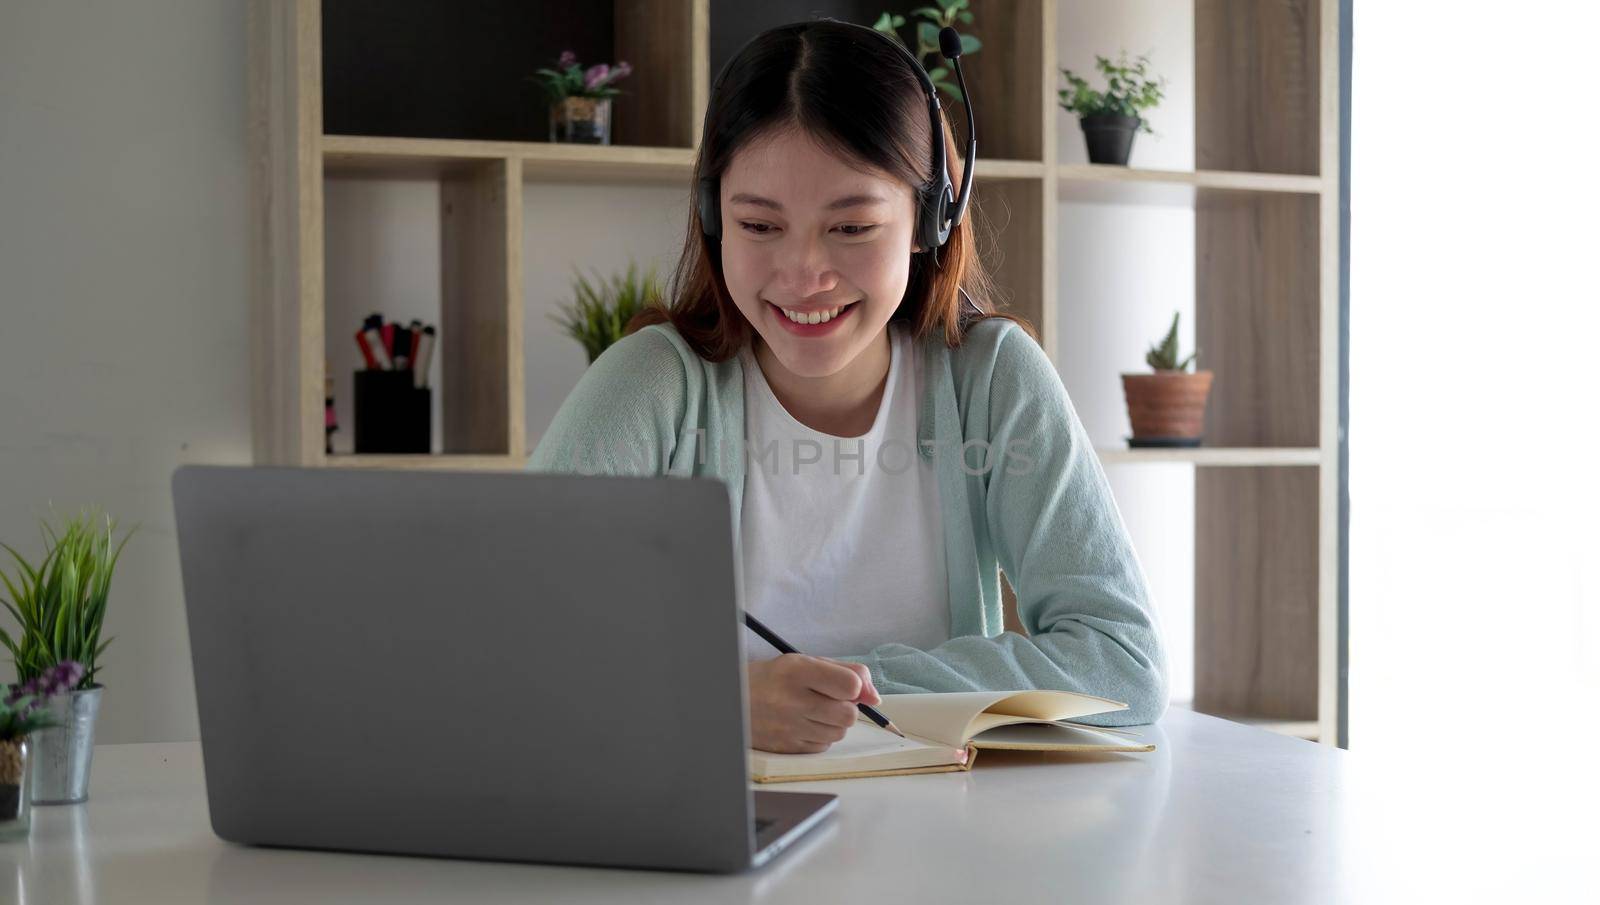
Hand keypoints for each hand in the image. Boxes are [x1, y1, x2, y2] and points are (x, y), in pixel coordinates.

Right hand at [746, 653, 880, 753]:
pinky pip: (824, 745)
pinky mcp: (786, 747)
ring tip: (813, 711)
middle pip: (848, 714)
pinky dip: (820, 735)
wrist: (733, 700)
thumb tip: (875, 697)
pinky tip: (803, 723)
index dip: (856, 688)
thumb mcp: (805, 662)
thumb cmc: (775, 679)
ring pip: (839, 732)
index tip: (848, 687)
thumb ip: (845, 672)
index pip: (850, 685)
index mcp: (796, 671)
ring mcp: (787, 727)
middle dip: (846, 707)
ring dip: (834, 722)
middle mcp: (791, 700)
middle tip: (829, 700)